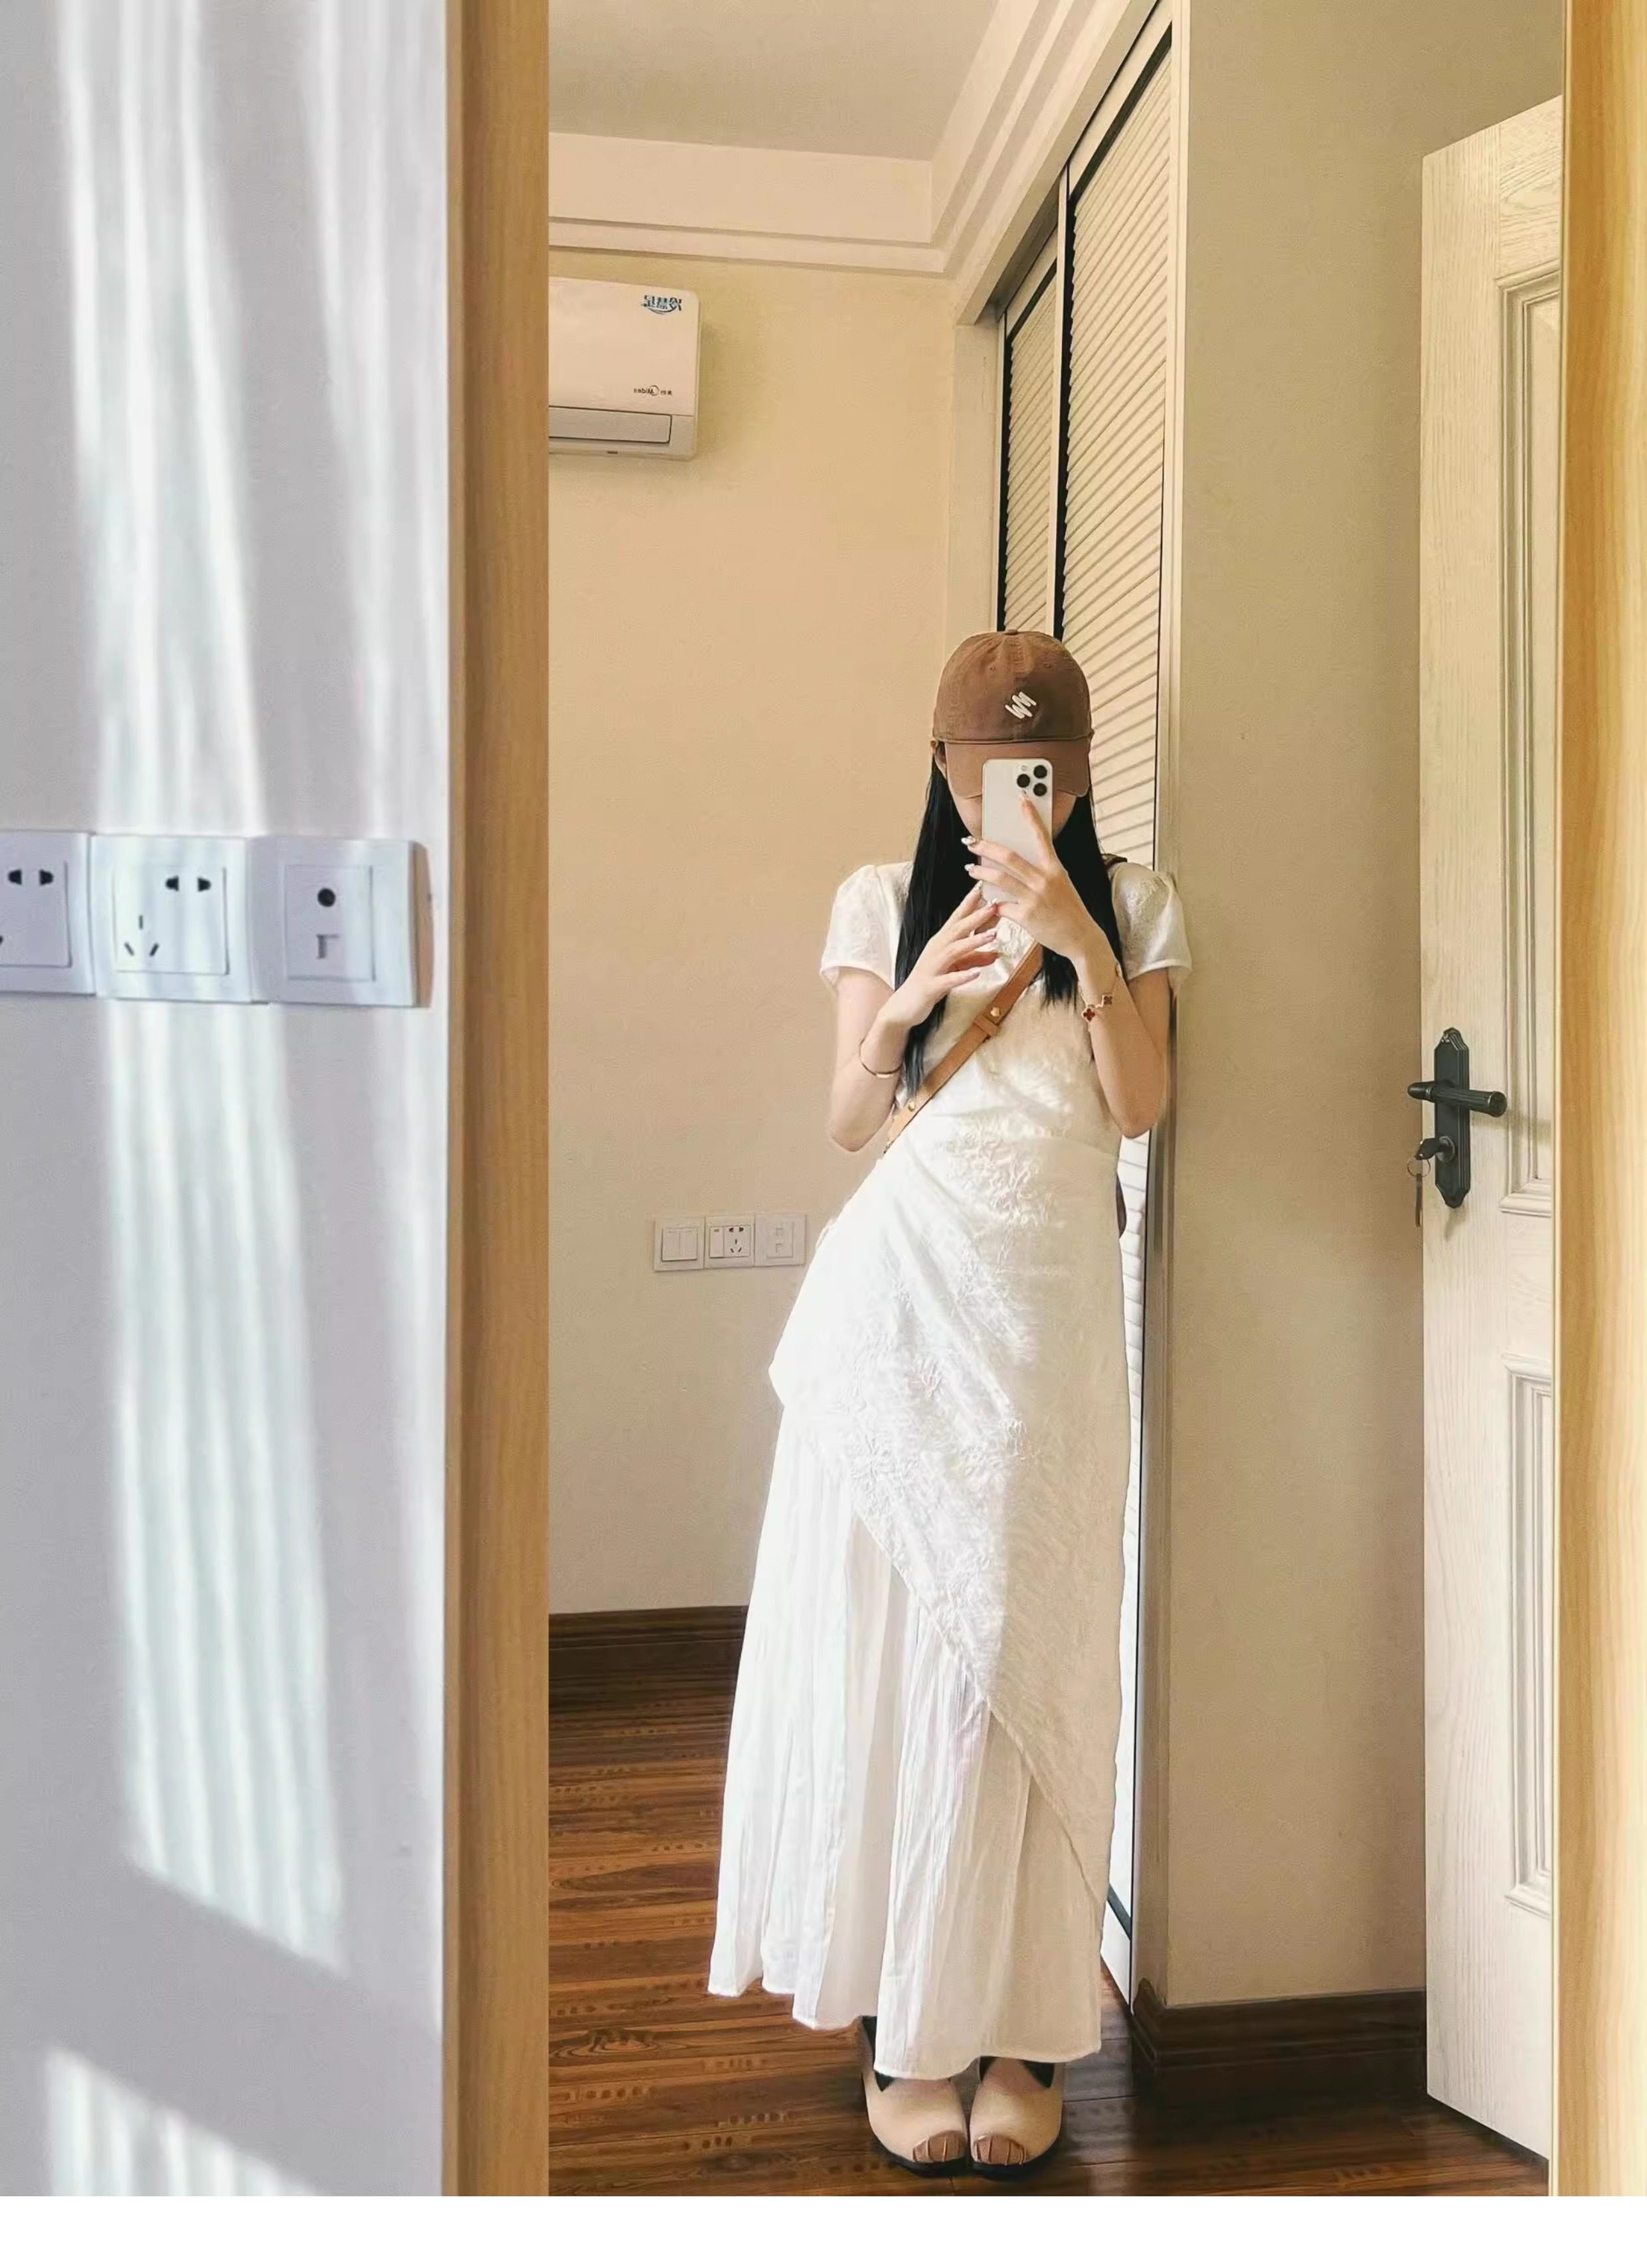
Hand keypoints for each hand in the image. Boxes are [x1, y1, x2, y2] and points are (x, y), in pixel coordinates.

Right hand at [887, 883, 1001, 1024]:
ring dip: (973, 942)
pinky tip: (976, 974)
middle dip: (976, 917)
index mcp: (941, 943)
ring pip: (954, 951)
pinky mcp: (931, 986)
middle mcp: (935, 950)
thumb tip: (997, 953)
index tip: (983, 887)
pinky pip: (947, 980)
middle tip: (995, 905)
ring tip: (993, 936)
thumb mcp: (955, 969)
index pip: (956, 919)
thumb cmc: (930, 983)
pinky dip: (961, 976)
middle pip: (957, 930)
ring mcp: (932, 968)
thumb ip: (974, 959)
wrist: (904, 1007)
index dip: (969, 903)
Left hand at [965, 794, 1110, 967]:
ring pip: (999, 879)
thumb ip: (1041, 873)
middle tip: (971, 842)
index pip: (1041, 837)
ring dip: (980, 873)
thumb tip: (1015, 864)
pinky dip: (992, 903)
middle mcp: (1044, 880)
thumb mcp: (1061, 885)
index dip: (1031, 818)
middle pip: (1009, 857)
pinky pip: (1001, 906)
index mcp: (1055, 868)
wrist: (1080, 937)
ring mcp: (1034, 898)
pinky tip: (986, 901)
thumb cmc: (1069, 910)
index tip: (1022, 800)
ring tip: (971, 869)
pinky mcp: (1026, 916)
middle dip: (986, 847)